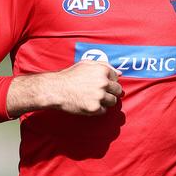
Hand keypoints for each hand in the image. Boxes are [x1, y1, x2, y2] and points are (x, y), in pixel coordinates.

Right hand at [6, 61, 122, 117]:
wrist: (56, 89)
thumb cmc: (69, 76)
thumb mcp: (86, 64)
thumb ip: (104, 66)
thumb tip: (120, 73)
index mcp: (102, 70)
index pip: (116, 78)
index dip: (109, 82)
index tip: (102, 85)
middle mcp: (103, 83)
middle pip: (117, 90)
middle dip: (111, 92)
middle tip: (100, 93)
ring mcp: (99, 96)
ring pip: (112, 101)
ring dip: (105, 101)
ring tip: (93, 98)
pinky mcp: (95, 108)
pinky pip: (104, 111)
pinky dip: (98, 109)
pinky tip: (88, 104)